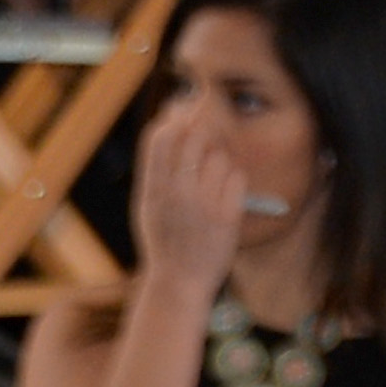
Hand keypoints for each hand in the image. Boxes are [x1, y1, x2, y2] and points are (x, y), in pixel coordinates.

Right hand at [129, 97, 245, 298]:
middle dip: (204, 126)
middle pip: (194, 138)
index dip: (175, 115)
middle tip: (209, 123)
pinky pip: (237, 180)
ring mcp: (203, 205)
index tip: (184, 105)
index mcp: (152, 187)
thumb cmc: (164, 240)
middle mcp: (177, 193)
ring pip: (220, 157)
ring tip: (212, 180)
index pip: (161, 137)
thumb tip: (166, 129)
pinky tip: (227, 194)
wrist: (179, 281)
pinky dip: (235, 181)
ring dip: (221, 160)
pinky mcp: (227, 217)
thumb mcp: (147, 204)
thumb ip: (155, 170)